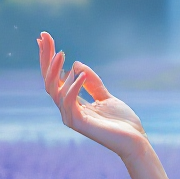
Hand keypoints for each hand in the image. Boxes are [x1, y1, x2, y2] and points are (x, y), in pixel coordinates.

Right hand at [38, 31, 148, 159]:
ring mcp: (71, 117)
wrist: (135, 141)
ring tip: (61, 53)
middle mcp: (67, 109)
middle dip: (45, 59)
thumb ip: (92, 82)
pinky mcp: (79, 123)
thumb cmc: (121, 121)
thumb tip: (76, 64)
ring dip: (56, 70)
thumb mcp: (106, 96)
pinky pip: (69, 101)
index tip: (44, 37)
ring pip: (54, 91)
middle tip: (44, 37)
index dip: (48, 59)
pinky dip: (72, 86)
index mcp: (73, 103)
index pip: (55, 78)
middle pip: (49, 81)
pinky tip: (78, 72)